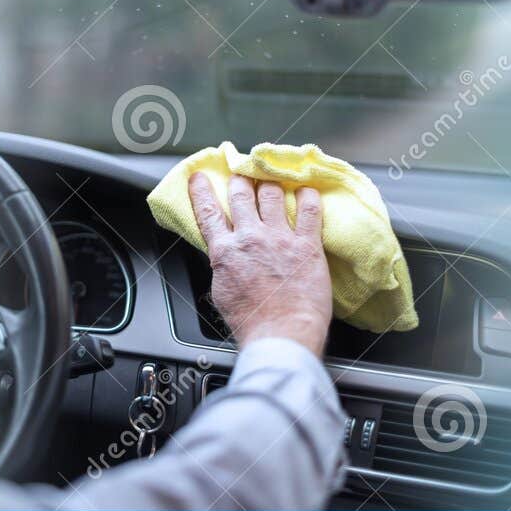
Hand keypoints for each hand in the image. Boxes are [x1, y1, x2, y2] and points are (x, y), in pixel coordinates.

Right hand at [188, 173, 332, 356]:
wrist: (281, 334)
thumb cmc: (252, 322)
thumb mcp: (222, 292)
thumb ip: (223, 266)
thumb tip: (225, 255)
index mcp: (225, 251)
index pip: (208, 211)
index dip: (202, 190)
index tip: (201, 176)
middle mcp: (251, 238)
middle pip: (241, 194)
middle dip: (241, 181)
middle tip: (243, 177)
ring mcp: (280, 239)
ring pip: (272, 194)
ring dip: (270, 185)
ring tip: (272, 183)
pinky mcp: (307, 245)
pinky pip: (309, 210)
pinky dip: (307, 197)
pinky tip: (306, 193)